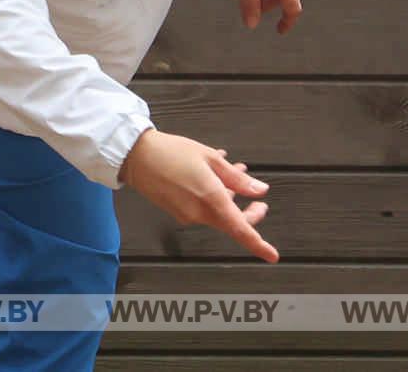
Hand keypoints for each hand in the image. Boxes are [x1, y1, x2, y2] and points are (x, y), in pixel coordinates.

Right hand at [119, 129, 277, 262]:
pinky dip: (214, 196)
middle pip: (232, 223)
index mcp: (210, 199)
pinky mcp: (178, 211)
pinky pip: (203, 209)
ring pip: (218, 214)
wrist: (136, 156)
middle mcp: (198, 212)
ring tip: (235, 172)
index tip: (272, 255)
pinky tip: (214, 176)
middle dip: (248, 214)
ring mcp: (187, 214)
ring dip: (230, 198)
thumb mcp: (210, 158)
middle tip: (258, 201)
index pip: (239, 229)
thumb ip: (236, 178)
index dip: (258, 244)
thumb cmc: (170, 152)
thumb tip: (258, 190)